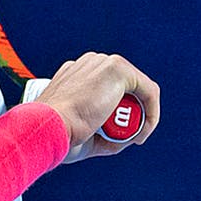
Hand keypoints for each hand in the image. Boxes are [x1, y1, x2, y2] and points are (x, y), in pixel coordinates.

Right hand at [35, 52, 159, 161]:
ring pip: (138, 89)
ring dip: (142, 114)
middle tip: (129, 137)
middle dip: (131, 113)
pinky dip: (151, 113)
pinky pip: (149, 90)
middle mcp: (89, 64)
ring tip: (134, 137)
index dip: (118, 113)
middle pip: (124, 88)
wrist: (49, 127)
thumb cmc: (60, 135)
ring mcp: (102, 62)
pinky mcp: (117, 68)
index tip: (117, 135)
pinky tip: (142, 132)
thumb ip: (105, 131)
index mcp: (75, 75)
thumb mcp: (84, 133)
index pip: (107, 89)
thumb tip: (129, 137)